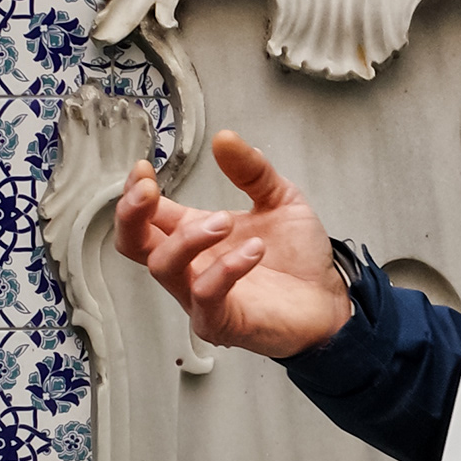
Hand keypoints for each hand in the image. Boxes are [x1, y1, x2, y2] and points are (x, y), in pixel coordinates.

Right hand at [110, 131, 352, 358]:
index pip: (145, 214)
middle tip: (150, 190)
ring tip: (227, 221)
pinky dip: (226, 269)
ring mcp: (199, 297)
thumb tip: (225, 138)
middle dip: (131, 214)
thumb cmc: (298, 258)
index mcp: (194, 233)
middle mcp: (189, 265)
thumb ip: (252, 170)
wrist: (329, 300)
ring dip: (189, 238)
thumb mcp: (280, 199)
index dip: (134, 191)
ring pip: (163, 267)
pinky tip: (254, 250)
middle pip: (132, 244)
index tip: (144, 167)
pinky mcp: (219, 322)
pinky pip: (205, 296)